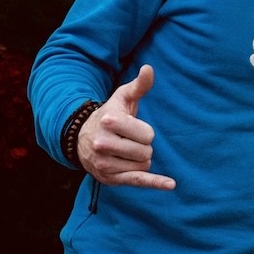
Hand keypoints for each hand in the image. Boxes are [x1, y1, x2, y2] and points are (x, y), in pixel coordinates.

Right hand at [77, 64, 175, 189]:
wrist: (82, 137)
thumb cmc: (111, 114)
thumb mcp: (123, 97)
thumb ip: (139, 85)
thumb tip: (149, 68)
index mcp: (109, 121)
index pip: (147, 134)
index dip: (146, 132)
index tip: (133, 129)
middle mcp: (103, 144)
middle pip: (146, 152)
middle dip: (144, 147)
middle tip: (129, 141)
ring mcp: (103, 164)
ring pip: (143, 166)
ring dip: (141, 160)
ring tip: (126, 151)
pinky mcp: (108, 179)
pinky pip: (137, 181)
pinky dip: (155, 183)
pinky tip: (170, 185)